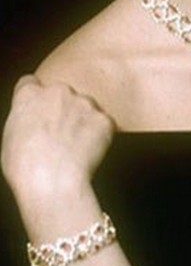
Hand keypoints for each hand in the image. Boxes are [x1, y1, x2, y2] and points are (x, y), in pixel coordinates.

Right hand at [1, 75, 114, 206]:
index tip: (42, 113)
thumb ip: (24, 118)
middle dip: (64, 109)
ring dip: (84, 121)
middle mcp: (58, 91)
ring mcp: (84, 103)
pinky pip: (105, 124)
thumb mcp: (10, 137)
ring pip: (87, 107)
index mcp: (29, 94)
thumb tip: (33, 122)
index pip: (33, 84)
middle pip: (64, 94)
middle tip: (62, 135)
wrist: (51, 181)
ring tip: (75, 148)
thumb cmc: (25, 168)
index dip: (38, 100)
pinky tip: (89, 153)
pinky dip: (101, 136)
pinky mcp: (104, 119)